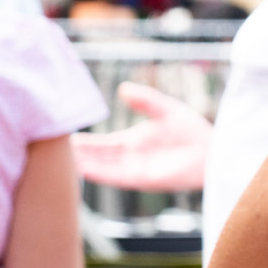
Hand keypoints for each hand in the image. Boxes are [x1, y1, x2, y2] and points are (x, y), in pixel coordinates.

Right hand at [72, 84, 211, 190]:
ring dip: (82, 165)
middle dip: (76, 155)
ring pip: (101, 168)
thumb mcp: (165, 109)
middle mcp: (128, 157)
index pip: (100, 143)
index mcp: (131, 141)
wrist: (213, 152)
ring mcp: (133, 170)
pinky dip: (99, 174)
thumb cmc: (193, 131)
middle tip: (53, 150)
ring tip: (62, 161)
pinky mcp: (141, 179)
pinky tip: (83, 169)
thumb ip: (144, 100)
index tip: (64, 138)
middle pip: (95, 157)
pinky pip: (114, 178)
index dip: (83, 142)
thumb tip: (122, 88)